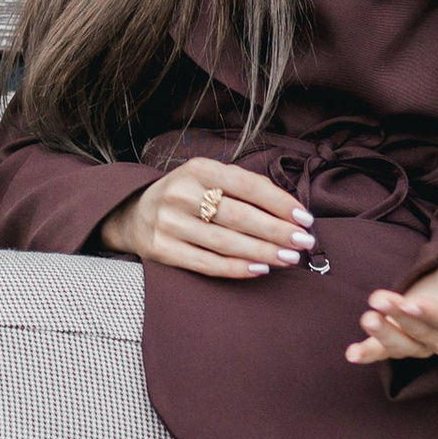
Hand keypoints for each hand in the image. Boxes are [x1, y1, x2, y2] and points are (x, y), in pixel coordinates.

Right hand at [98, 158, 312, 279]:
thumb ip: (243, 186)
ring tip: (290, 258)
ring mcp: (168, 223)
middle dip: (277, 231)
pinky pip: (206, 263)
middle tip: (304, 242)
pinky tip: (260, 269)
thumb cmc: (186, 196)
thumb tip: (289, 209)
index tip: (304, 218)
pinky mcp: (161, 250)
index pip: (247, 185)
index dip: (279, 202)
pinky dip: (237, 268)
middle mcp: (180, 193)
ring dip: (263, 252)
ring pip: (225, 242)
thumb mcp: (207, 177)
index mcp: (197, 169)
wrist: (133, 213)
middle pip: (238, 216)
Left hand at [346, 247, 437, 367]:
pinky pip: (385, 351)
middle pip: (421, 333)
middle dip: (399, 317)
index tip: (411, 303)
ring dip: (383, 335)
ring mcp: (422, 341)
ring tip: (367, 318)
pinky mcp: (403, 337)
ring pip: (403, 346)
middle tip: (379, 299)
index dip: (429, 314)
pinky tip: (352, 354)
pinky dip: (369, 353)